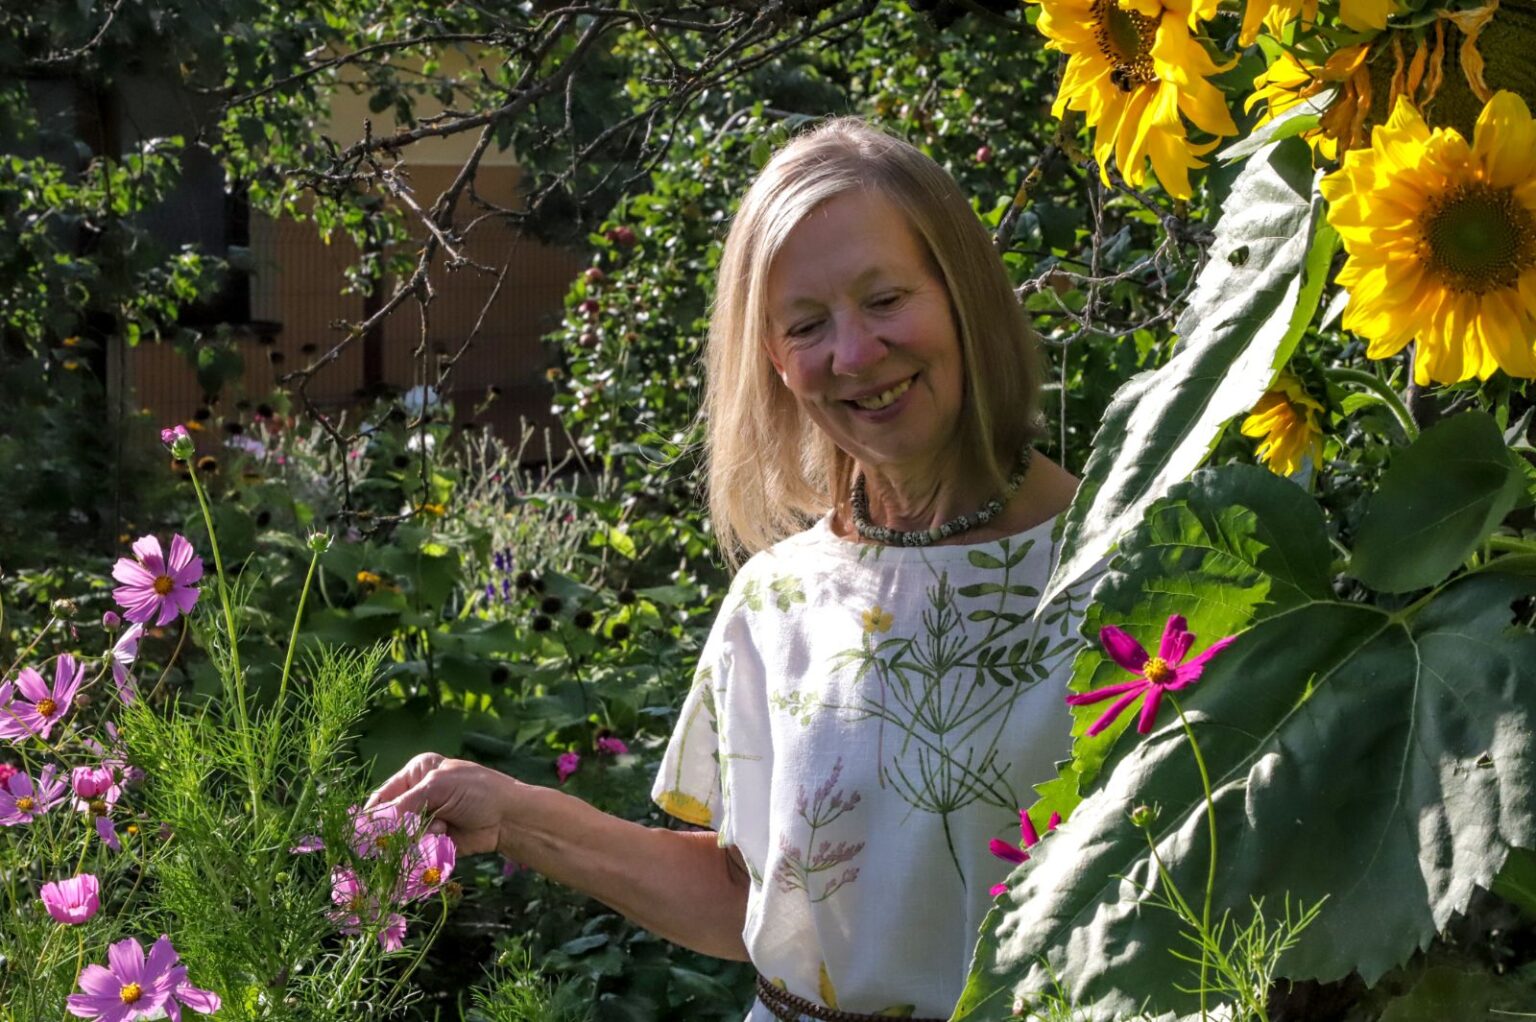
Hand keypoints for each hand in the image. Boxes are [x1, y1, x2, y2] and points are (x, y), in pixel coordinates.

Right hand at [365, 753, 520, 855]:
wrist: (509, 817)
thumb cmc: (476, 790)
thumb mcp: (437, 788)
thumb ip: (404, 805)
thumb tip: (371, 824)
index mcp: (416, 773)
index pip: (383, 795)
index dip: (372, 814)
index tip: (362, 833)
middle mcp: (418, 795)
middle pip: (390, 820)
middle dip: (395, 829)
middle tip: (406, 831)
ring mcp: (426, 819)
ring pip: (402, 838)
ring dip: (417, 837)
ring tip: (441, 828)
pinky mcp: (435, 841)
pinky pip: (417, 850)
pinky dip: (427, 848)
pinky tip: (445, 837)